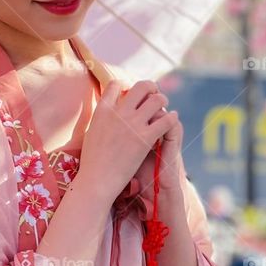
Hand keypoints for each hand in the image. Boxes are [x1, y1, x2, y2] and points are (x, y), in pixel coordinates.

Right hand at [78, 79, 178, 203]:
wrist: (97, 180)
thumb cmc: (93, 162)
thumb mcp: (92, 132)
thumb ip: (101, 118)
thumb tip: (106, 112)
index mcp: (103, 110)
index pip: (115, 84)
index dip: (125, 85)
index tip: (131, 92)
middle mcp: (119, 113)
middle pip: (141, 87)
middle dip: (151, 87)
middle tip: (154, 94)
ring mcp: (133, 124)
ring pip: (157, 100)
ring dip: (163, 101)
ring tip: (164, 107)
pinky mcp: (145, 138)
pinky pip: (165, 120)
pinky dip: (171, 117)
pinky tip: (173, 119)